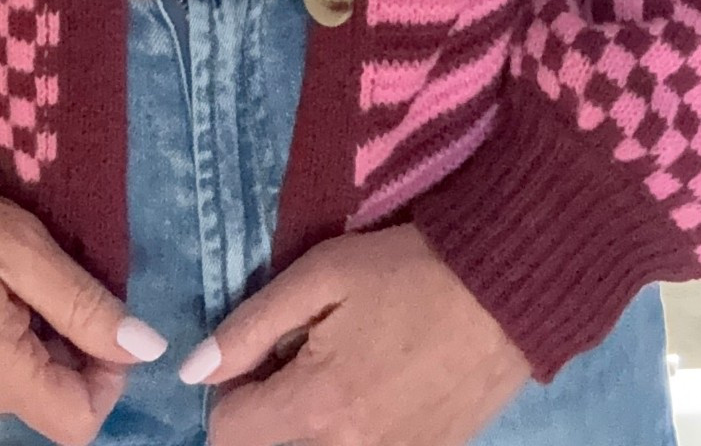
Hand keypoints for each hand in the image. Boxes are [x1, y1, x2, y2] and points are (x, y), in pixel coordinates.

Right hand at [0, 157, 166, 445]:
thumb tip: (147, 349)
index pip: (78, 423)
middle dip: (69, 349)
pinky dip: (0, 346)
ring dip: (34, 344)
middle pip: (48, 401)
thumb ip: (87, 306)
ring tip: (12, 282)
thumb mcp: (25, 250)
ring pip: (17, 389)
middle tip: (52, 281)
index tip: (102, 317)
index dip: (109, 376)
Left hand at [180, 222, 531, 445]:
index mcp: (315, 406)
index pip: (228, 434)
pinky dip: (356, 431)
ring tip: (345, 370)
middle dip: (272, 410)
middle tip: (305, 356)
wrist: (506, 290)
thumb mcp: (323, 275)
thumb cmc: (407, 270)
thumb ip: (252, 326)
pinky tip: (382, 387)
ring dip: (313, 424)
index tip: (260, 357)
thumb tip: (194, 372)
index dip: (231, 391)